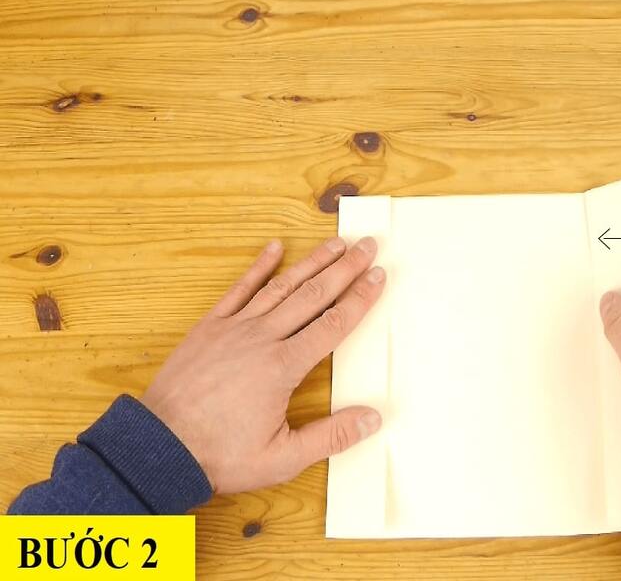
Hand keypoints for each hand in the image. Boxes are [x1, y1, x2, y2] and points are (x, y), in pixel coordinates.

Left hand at [141, 237, 385, 493]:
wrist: (159, 447)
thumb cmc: (219, 455)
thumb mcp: (282, 458)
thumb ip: (331, 436)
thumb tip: (372, 418)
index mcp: (283, 367)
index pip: (333, 324)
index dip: (360, 299)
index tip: (378, 277)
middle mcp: (262, 339)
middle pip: (314, 295)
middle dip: (345, 269)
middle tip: (367, 246)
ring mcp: (234, 329)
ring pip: (281, 286)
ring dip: (311, 262)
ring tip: (335, 243)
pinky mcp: (210, 327)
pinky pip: (238, 289)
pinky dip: (259, 267)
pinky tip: (274, 248)